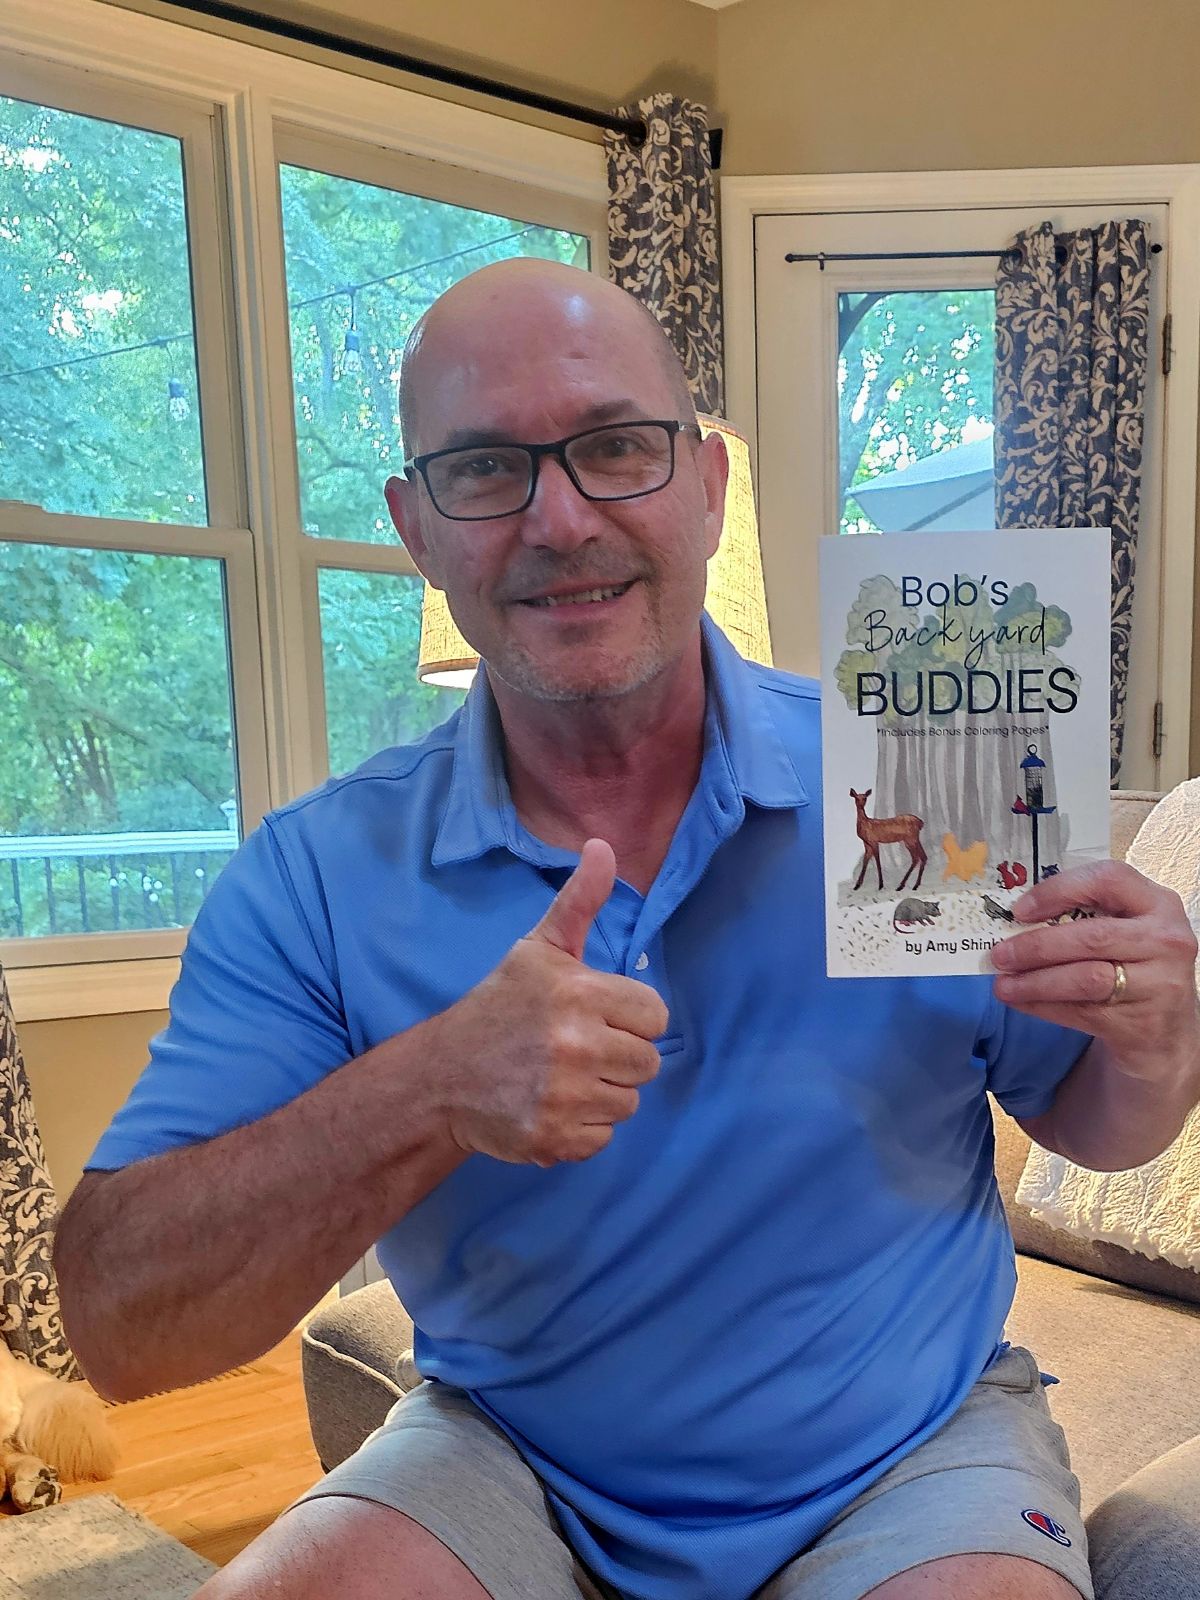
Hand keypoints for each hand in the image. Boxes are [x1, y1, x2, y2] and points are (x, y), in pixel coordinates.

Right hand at [431, 838, 668, 1164]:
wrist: (442, 1075)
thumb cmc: (500, 1006)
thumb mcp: (539, 949)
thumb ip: (580, 901)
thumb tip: (603, 847)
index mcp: (579, 993)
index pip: (655, 1016)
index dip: (629, 1017)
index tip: (595, 1016)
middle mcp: (576, 1045)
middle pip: (647, 1063)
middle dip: (617, 1057)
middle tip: (575, 1049)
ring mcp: (564, 1096)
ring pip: (628, 1102)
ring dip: (601, 1093)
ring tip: (562, 1077)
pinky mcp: (553, 1139)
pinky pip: (604, 1138)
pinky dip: (582, 1128)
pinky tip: (552, 1106)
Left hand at [991, 862, 1199, 1081]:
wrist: (1163, 1026)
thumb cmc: (1131, 963)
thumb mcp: (1123, 928)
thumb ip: (1083, 915)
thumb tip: (1014, 920)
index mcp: (1158, 902)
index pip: (1108, 879)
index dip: (1059, 890)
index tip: (1020, 910)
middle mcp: (1165, 940)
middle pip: (1092, 936)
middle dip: (1037, 946)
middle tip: (999, 955)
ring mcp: (1159, 983)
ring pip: (1086, 979)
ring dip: (1035, 982)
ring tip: (1002, 984)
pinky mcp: (1142, 1021)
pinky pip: (1082, 1012)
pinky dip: (1043, 1006)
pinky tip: (1020, 1002)